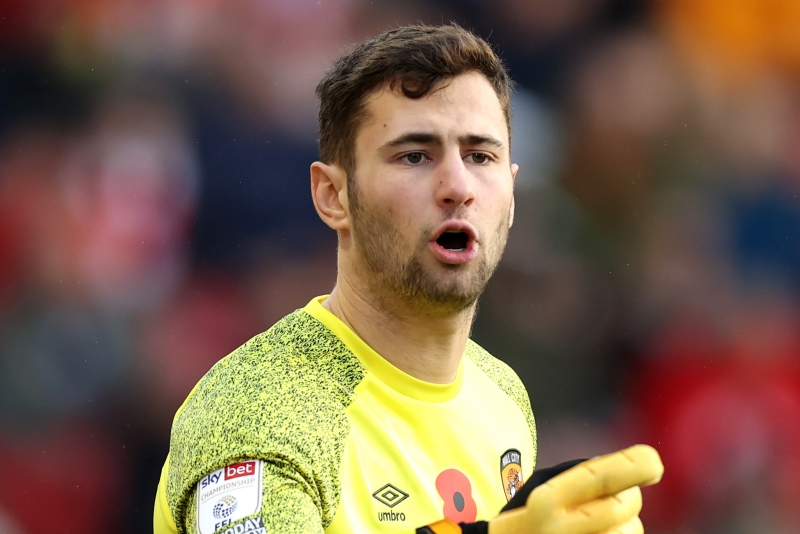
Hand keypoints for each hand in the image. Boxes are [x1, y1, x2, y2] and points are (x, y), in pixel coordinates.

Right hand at [488, 444, 663, 533]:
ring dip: (626, 524)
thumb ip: (575, 476)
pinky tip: (602, 533)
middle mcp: (559, 531)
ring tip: (599, 525)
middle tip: (615, 497)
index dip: (629, 468)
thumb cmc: (528, 520)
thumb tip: (626, 467)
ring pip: (632, 531)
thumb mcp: (538, 489)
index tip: (653, 462)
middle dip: (628, 496)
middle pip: (623, 505)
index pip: (595, 479)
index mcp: (544, 501)